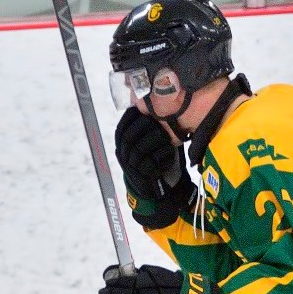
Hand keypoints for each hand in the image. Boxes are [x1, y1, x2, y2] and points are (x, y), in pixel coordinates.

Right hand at [114, 107, 194, 227]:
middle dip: (146, 126)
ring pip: (139, 150)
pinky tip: (171, 152)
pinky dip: (162, 156)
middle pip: (129, 138)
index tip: (146, 107)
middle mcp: (123, 156)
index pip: (121, 129)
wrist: (156, 189)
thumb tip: (151, 105)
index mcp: (122, 146)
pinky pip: (150, 165)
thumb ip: (148, 126)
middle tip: (161, 119)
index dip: (132, 117)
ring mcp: (131, 167)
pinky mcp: (142, 178)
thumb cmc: (154, 160)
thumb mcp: (149, 142)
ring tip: (170, 135)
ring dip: (155, 140)